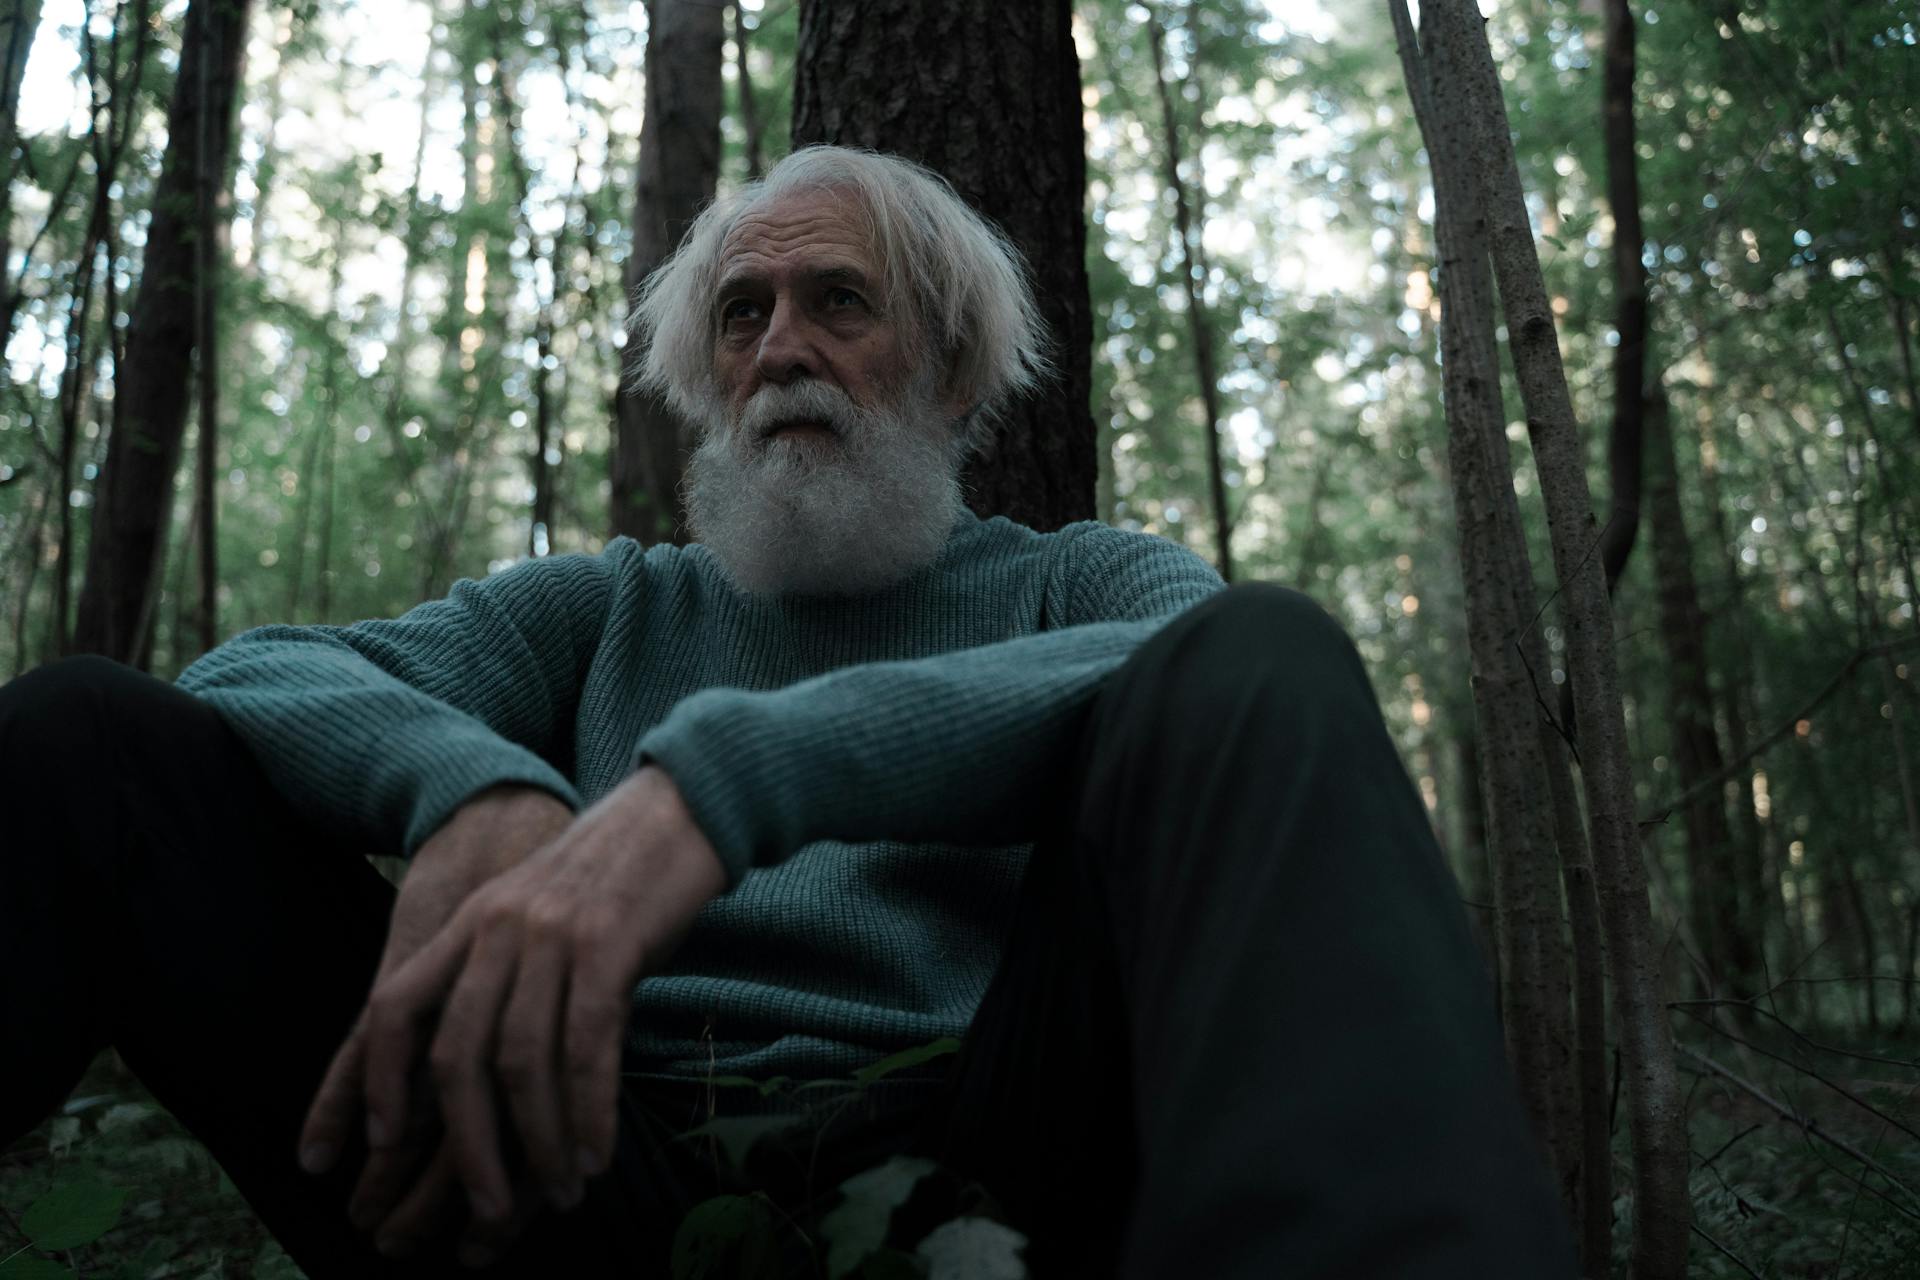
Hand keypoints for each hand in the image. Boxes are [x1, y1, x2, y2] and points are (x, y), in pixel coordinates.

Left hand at [333, 766, 726, 1264]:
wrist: (685, 806)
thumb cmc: (621, 875)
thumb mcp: (541, 912)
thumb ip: (509, 973)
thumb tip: (495, 1069)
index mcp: (472, 921)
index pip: (395, 1007)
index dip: (382, 1082)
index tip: (385, 1144)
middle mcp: (498, 928)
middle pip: (457, 1054)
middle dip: (469, 1146)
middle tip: (489, 1211)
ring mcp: (551, 935)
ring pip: (522, 1061)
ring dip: (540, 1142)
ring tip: (561, 1193)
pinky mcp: (608, 945)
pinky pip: (586, 1047)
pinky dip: (588, 1110)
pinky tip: (597, 1152)